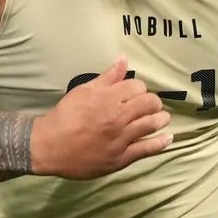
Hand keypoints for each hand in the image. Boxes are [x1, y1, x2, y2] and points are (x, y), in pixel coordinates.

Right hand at [31, 54, 172, 179]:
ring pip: (152, 124)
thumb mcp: (83, 90)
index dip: (139, 88)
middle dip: (153, 102)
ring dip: (161, 119)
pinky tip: (168, 138)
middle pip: (149, 104)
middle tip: (151, 105)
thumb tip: (124, 59)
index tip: (136, 93)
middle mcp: (118, 117)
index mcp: (108, 98)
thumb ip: (106, 77)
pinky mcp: (121, 158)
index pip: (137, 87)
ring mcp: (121, 139)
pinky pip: (147, 149)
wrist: (49, 146)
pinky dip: (160, 143)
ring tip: (162, 118)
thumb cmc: (65, 116)